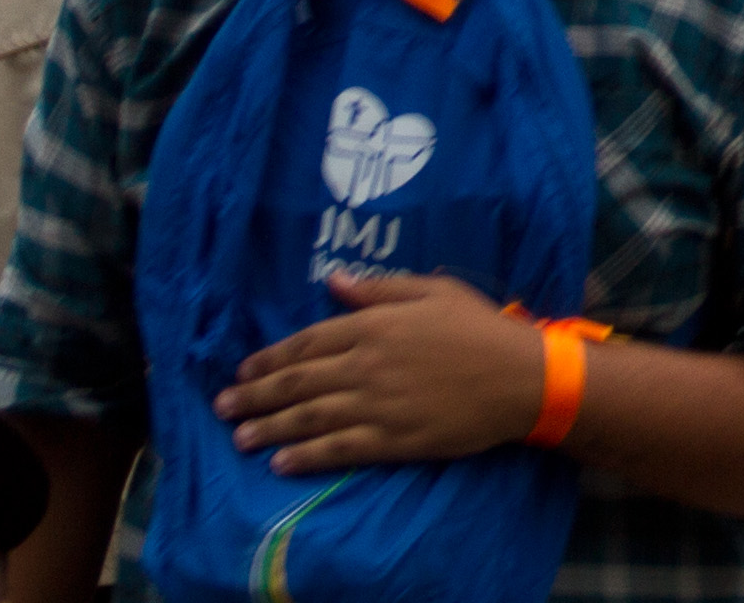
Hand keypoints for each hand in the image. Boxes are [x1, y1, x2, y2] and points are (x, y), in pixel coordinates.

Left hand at [219, 272, 544, 473]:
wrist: (519, 377)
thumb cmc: (479, 327)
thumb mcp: (433, 290)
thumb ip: (379, 288)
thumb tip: (332, 280)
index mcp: (374, 325)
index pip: (308, 342)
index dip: (271, 358)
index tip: (244, 370)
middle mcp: (367, 365)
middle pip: (298, 382)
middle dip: (256, 395)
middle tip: (224, 406)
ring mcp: (378, 405)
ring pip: (310, 418)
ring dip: (270, 428)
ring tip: (241, 437)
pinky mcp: (393, 440)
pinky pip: (339, 450)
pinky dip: (307, 456)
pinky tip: (282, 463)